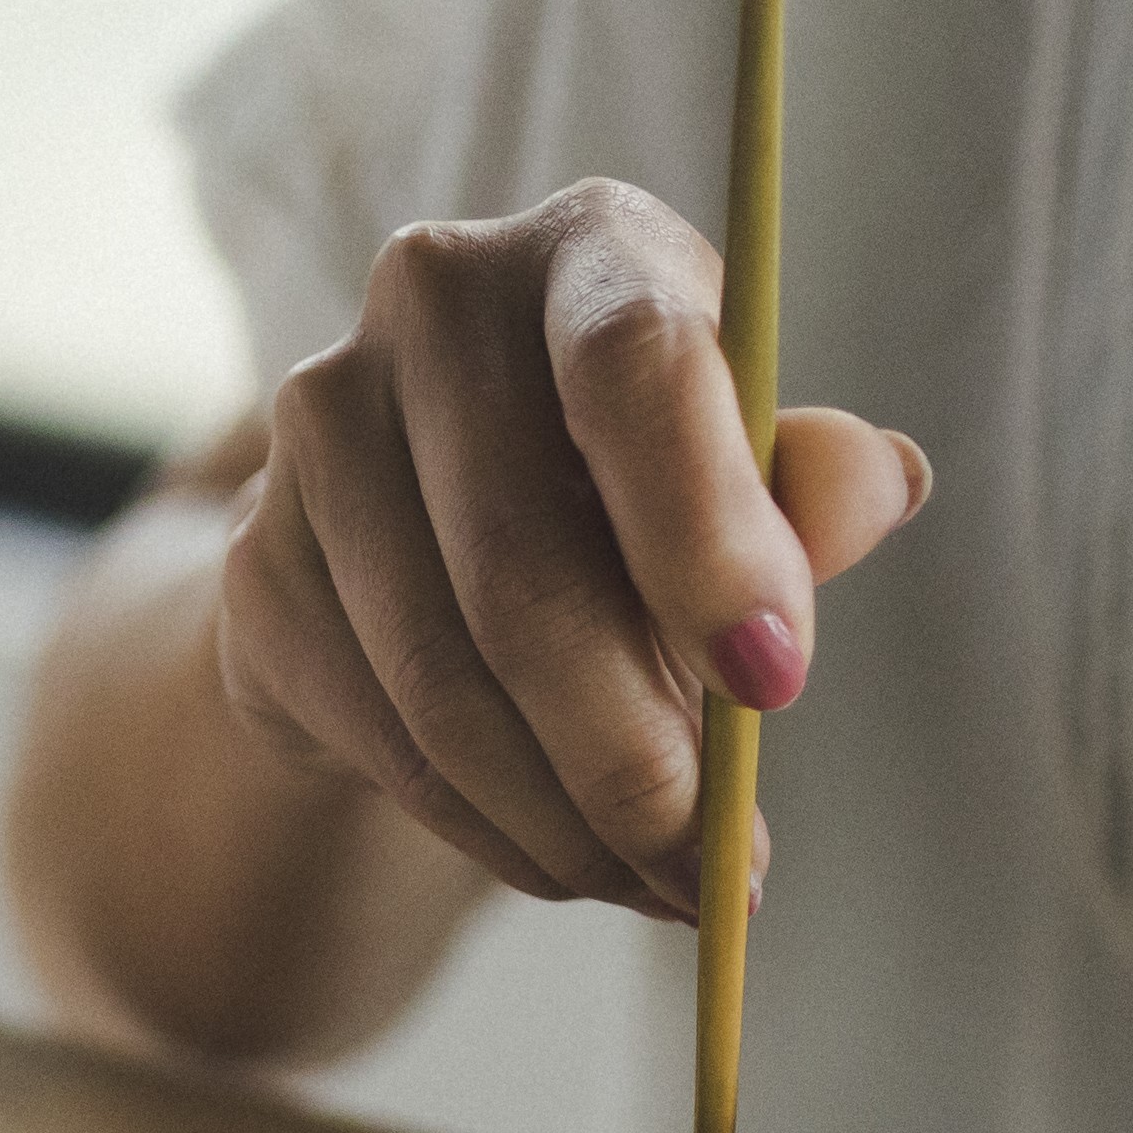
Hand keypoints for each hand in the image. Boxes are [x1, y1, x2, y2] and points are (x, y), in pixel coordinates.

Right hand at [228, 179, 936, 916]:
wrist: (431, 522)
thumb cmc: (634, 482)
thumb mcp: (746, 466)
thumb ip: (813, 484)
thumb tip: (874, 488)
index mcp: (585, 248)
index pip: (634, 367)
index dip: (705, 535)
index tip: (775, 686)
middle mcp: (430, 303)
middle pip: (523, 570)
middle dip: (636, 754)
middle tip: (719, 869)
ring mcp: (319, 431)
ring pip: (446, 682)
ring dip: (567, 820)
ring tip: (659, 884)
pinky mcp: (259, 562)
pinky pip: (385, 738)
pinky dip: (491, 829)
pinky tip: (564, 856)